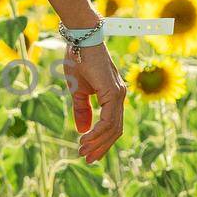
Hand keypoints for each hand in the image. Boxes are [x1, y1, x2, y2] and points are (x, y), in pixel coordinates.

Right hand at [64, 42, 126, 163]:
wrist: (81, 39)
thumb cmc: (78, 59)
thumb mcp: (77, 90)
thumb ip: (82, 109)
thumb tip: (82, 130)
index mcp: (112, 96)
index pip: (111, 125)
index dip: (100, 141)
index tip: (86, 151)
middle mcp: (119, 96)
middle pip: (114, 131)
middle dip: (100, 147)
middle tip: (86, 158)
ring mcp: (118, 94)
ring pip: (113, 128)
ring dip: (98, 142)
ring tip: (83, 150)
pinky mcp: (113, 92)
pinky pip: (108, 119)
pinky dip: (97, 132)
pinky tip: (85, 138)